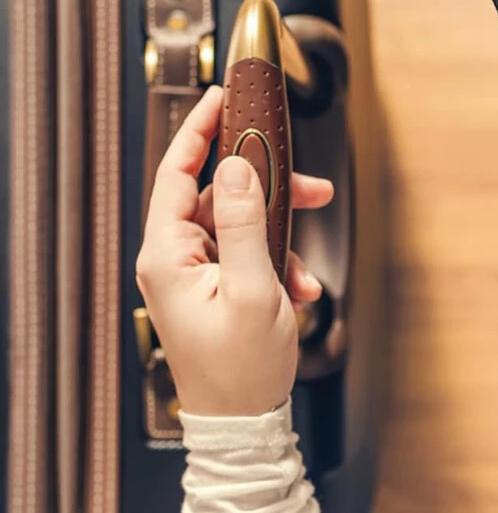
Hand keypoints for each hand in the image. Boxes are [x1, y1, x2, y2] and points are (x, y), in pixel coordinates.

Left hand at [136, 85, 332, 416]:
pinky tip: (299, 287)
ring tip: (307, 260)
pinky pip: (249, 252)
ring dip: (282, 233)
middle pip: (218, 195)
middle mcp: (174, 260)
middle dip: (268, 189)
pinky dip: (280, 262)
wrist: (242, 421)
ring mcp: (194, 274)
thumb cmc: (240, 368)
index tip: (222, 98)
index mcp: (167, 256)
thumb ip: (245, 222)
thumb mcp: (253, 288)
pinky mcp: (215, 286)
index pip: (175, 173)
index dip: (200, 130)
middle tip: (307, 183)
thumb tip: (237, 168)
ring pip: (241, 223)